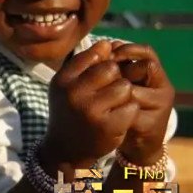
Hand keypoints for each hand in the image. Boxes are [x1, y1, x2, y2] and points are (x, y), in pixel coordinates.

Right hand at [43, 41, 138, 167]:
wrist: (65, 149)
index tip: (100, 75)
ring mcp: (90, 110)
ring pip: (124, 87)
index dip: (103, 62)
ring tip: (114, 104)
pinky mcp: (108, 126)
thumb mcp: (67, 85)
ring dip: (124, 95)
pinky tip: (118, 118)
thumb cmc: (69, 110)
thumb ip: (84, 63)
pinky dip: (129, 111)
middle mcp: (73, 93)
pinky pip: (131, 106)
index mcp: (62, 80)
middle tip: (109, 90)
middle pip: (111, 69)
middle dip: (115, 77)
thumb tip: (107, 44)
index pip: (92, 55)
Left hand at [111, 42, 174, 164]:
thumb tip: (103, 45)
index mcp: (155, 75)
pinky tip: (103, 112)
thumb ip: (114, 65)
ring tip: (101, 96)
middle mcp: (163, 88)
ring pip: (133, 90)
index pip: (147, 53)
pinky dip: (113, 110)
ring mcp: (160, 107)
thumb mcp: (119, 83)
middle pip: (144, 67)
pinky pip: (128, 112)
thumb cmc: (121, 107)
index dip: (127, 49)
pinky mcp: (152, 125)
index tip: (108, 52)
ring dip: (114, 92)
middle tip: (103, 76)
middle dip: (120, 70)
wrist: (134, 142)